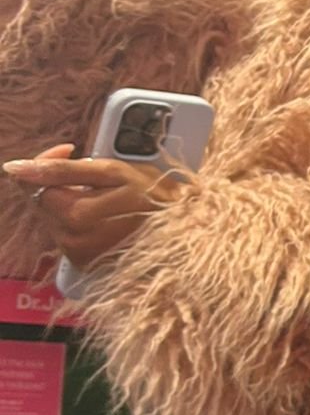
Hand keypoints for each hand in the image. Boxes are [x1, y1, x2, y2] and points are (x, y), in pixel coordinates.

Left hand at [2, 150, 187, 272]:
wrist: (188, 235)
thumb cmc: (157, 200)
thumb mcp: (113, 172)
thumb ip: (62, 169)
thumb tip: (15, 168)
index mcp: (75, 215)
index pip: (34, 184)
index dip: (48, 163)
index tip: (71, 151)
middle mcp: (71, 241)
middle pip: (46, 201)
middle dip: (66, 184)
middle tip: (99, 179)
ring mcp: (78, 255)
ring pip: (56, 217)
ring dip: (75, 201)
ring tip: (108, 199)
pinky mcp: (85, 263)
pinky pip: (69, 233)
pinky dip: (82, 220)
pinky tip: (106, 216)